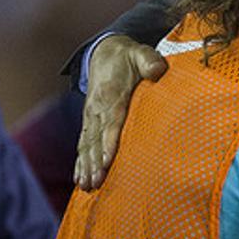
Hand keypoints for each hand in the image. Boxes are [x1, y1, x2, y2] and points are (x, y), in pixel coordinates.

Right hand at [73, 35, 166, 188]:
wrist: (104, 53)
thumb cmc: (128, 57)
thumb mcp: (140, 53)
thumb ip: (149, 61)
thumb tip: (158, 70)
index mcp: (112, 95)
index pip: (111, 122)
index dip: (108, 142)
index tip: (107, 161)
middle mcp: (98, 108)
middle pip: (96, 139)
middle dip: (95, 162)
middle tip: (96, 182)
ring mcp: (91, 117)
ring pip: (86, 145)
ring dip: (86, 166)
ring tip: (87, 186)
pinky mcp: (89, 122)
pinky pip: (82, 144)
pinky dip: (80, 162)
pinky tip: (80, 180)